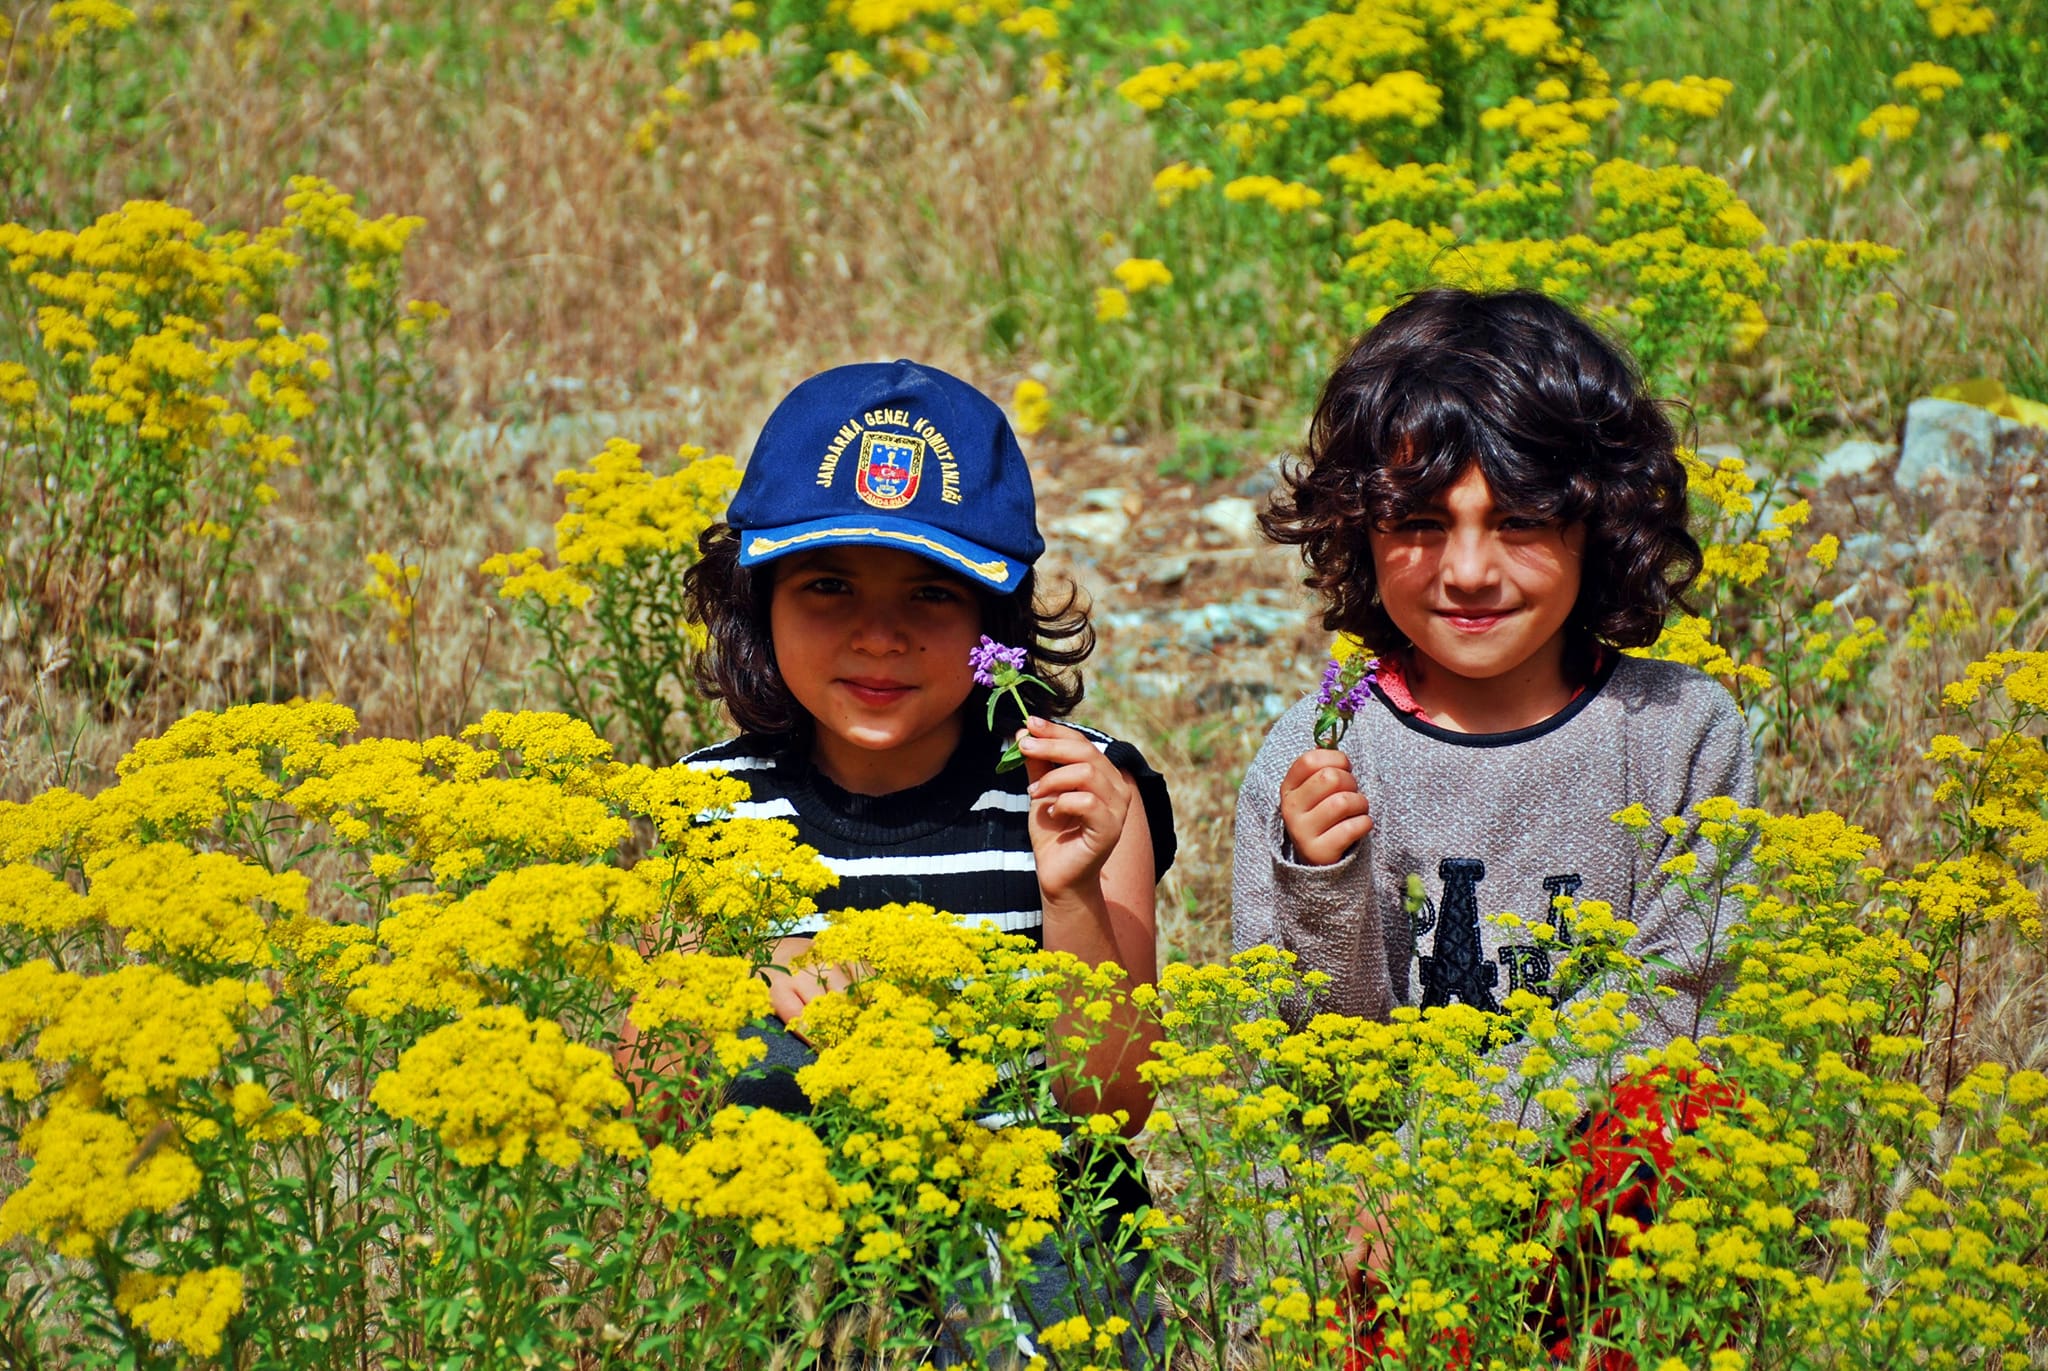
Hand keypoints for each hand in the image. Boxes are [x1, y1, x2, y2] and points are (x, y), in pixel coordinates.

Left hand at [1019, 716, 1133, 900]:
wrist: (1058, 876)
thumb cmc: (1053, 836)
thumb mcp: (1041, 793)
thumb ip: (1037, 765)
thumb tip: (1024, 733)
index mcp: (1104, 776)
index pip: (1083, 742)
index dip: (1056, 730)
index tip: (1030, 723)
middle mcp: (1117, 788)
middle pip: (1086, 752)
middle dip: (1051, 746)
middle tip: (1023, 747)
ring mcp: (1117, 809)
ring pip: (1087, 773)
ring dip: (1053, 778)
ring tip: (1034, 792)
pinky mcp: (1110, 829)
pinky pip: (1087, 802)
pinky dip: (1062, 802)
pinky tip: (1051, 813)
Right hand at [1280, 749, 1372, 866]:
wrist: (1318, 860)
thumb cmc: (1322, 816)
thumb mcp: (1313, 790)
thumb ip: (1320, 765)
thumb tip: (1328, 739)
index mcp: (1288, 789)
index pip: (1310, 760)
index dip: (1335, 759)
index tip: (1344, 768)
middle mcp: (1290, 809)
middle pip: (1330, 778)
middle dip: (1351, 782)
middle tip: (1352, 792)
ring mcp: (1302, 831)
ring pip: (1343, 802)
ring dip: (1361, 803)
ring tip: (1358, 810)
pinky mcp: (1319, 851)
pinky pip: (1353, 827)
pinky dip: (1365, 823)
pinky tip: (1359, 826)